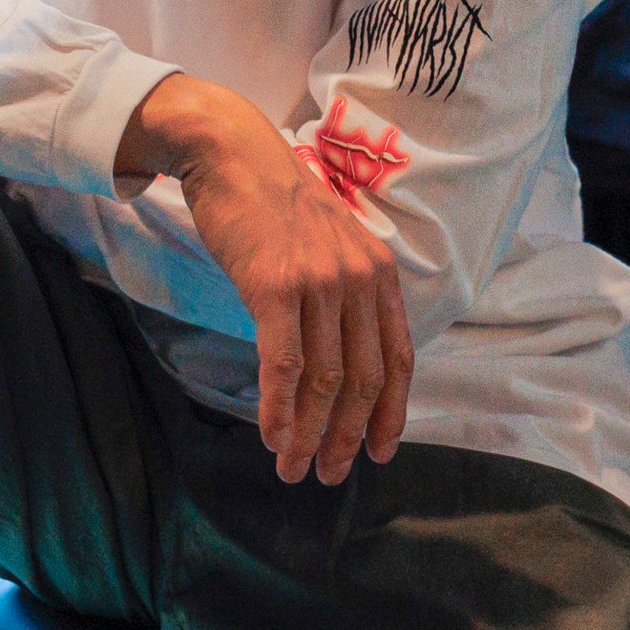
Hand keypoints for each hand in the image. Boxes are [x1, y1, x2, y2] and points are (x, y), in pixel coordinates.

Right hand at [118, 75, 411, 484]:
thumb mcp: (329, 243)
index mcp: (379, 273)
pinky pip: (284, 366)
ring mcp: (320, 284)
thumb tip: (338, 355)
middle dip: (348, 438)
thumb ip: (343, 292)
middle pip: (363, 380)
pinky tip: (271, 436)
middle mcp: (358, 280)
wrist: (231, 154)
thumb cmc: (272, 201)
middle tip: (328, 474)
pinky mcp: (275, 288)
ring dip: (308, 434)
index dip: (391, 412)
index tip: (379, 452)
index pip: (398, 358)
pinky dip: (278, 409)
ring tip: (292, 468)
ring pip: (324, 382)